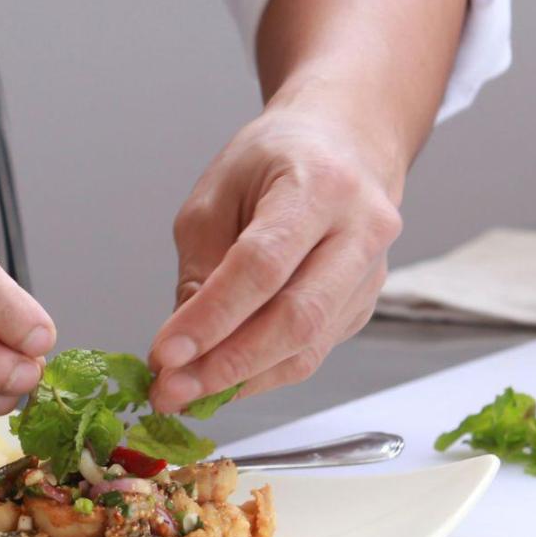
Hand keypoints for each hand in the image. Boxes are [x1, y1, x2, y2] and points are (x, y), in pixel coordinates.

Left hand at [147, 105, 405, 412]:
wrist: (346, 142)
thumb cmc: (275, 161)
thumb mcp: (216, 195)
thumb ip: (200, 267)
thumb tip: (182, 345)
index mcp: (320, 186)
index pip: (262, 266)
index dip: (211, 318)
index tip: (164, 355)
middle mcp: (361, 230)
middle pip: (297, 318)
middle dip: (226, 366)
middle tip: (171, 391)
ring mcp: (371, 273)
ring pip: (307, 347)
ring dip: (240, 381)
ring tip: (183, 393)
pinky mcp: (363, 304)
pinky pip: (310, 352)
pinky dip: (260, 374)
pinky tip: (218, 380)